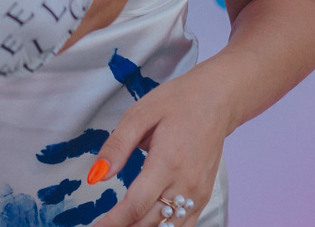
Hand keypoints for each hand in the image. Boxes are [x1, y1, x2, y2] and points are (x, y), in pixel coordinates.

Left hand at [93, 66, 229, 226]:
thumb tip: (96, 175)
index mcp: (167, 161)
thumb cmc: (179, 102)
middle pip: (150, 222)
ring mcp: (198, 193)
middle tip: (104, 226)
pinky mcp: (204, 196)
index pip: (136, 204)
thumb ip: (117, 146)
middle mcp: (186, 183)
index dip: (113, 221)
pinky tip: (144, 224)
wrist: (217, 100)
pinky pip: (183, 224)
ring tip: (121, 226)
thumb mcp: (140, 113)